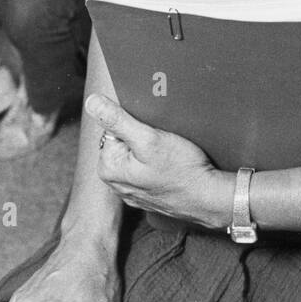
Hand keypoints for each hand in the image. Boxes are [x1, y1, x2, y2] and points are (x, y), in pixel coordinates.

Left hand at [86, 93, 230, 229]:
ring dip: (150, 150)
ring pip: (136, 156)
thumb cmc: (182, 170)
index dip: (133, 125)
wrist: (209, 199)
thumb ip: (117, 120)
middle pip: (123, 143)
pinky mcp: (147, 195)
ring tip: (168, 155)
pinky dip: (157, 165)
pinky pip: (146, 170)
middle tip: (162, 144)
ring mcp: (131, 192)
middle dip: (141, 137)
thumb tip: (91, 102)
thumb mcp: (149, 138)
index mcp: (108, 169)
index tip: (151, 133)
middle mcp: (115, 183)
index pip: (112, 129)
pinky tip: (171, 167)